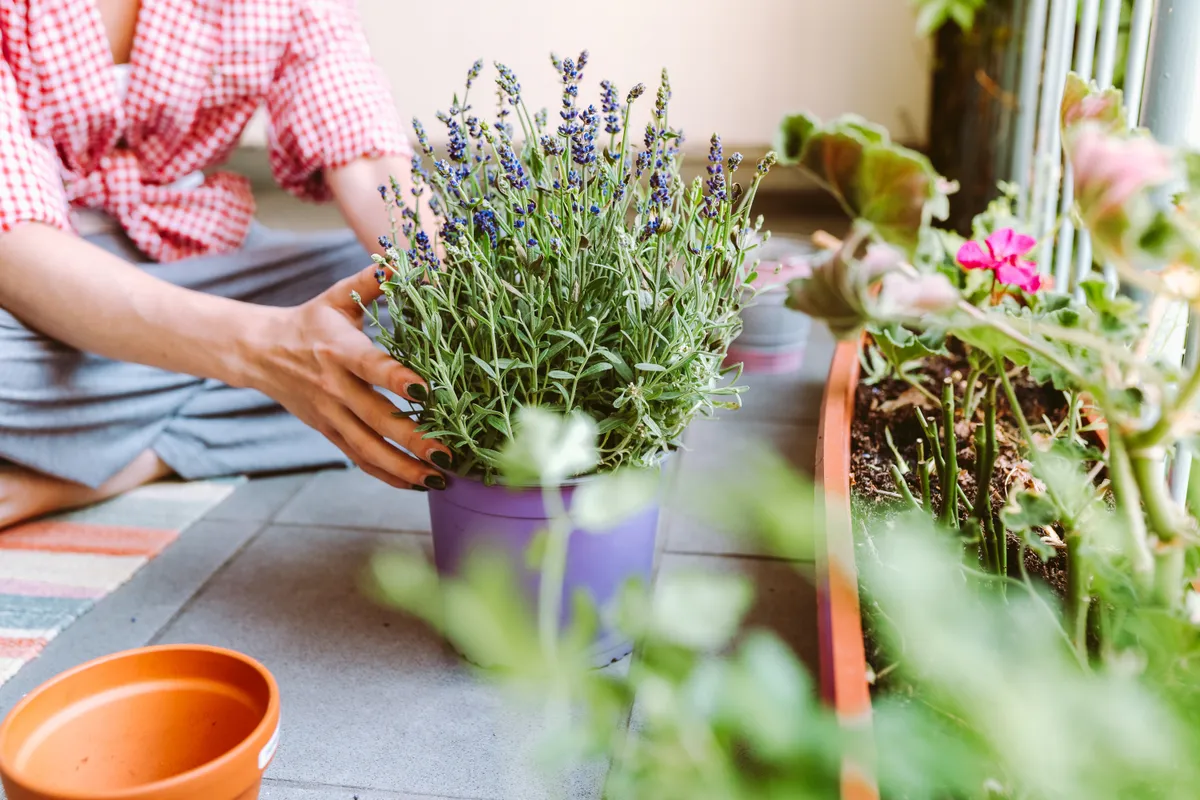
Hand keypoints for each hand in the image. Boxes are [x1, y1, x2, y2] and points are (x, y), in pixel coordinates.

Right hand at [246, 265, 449, 489]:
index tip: (427, 390)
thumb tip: (403, 258)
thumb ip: (372, 281)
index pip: (371, 367)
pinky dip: (386, 474)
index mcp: (338, 349)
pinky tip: (415, 484)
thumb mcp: (337, 297)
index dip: (397, 379)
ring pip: (368, 448)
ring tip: (439, 478)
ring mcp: (331, 414)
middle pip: (376, 418)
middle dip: (413, 438)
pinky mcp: (328, 432)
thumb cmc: (311, 321)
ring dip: (404, 466)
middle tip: (448, 451)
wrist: (260, 352)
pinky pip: (359, 458)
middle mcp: (334, 386)